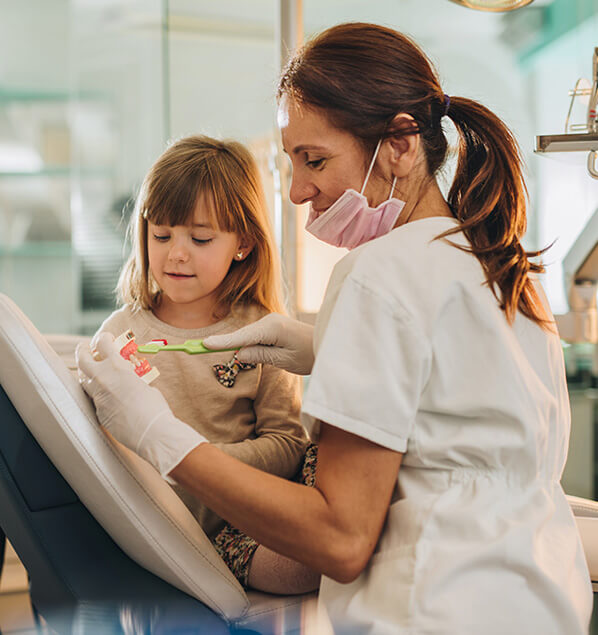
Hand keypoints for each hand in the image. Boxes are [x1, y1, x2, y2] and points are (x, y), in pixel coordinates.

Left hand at [76, 332, 205, 480]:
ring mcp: (98, 397)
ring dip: (87, 374)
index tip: (106, 338)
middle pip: (82, 359)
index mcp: (117, 367)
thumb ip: (132, 378)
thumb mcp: (145, 384)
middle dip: (82, 351)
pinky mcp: (99, 413)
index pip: (103, 343)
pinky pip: (95, 400)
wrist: (152, 432)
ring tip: (93, 372)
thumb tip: (129, 380)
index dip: (104, 338)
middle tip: (85, 348)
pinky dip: (100, 395)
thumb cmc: (155, 407)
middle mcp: (102, 379)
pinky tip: (110, 398)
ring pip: (84, 381)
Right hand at [203, 313, 314, 374]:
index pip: (242, 337)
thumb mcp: (284, 360)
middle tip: (197, 348)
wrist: (328, 345)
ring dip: (239, 346)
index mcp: (272, 328)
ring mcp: (271, 322)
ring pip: (248, 337)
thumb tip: (239, 354)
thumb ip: (260, 356)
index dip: (222, 342)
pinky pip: (255, 337)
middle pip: (241, 336)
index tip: (203, 345)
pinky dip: (247, 344)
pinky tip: (243, 352)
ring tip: (224, 353)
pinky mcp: (273, 327)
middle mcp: (269, 321)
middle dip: (226, 345)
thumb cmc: (309, 355)